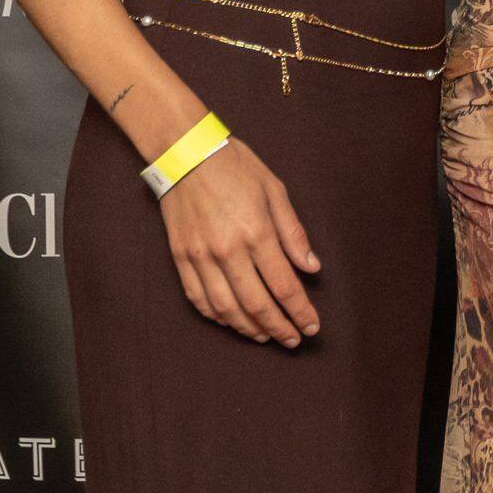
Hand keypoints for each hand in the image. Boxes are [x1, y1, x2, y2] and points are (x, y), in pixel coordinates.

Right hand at [159, 139, 320, 345]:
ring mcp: (200, 257)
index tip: (312, 327)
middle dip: (279, 328)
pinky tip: (232, 321)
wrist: (184, 152)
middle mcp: (227, 251)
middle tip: (294, 340)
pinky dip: (217, 316)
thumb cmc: (235, 167)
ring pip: (226, 308)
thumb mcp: (275, 191)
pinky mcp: (180, 257)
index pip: (284, 286)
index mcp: (256, 233)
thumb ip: (293, 234)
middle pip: (257, 305)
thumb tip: (312, 268)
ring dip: (249, 328)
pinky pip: (198, 298)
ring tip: (266, 336)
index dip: (301, 312)